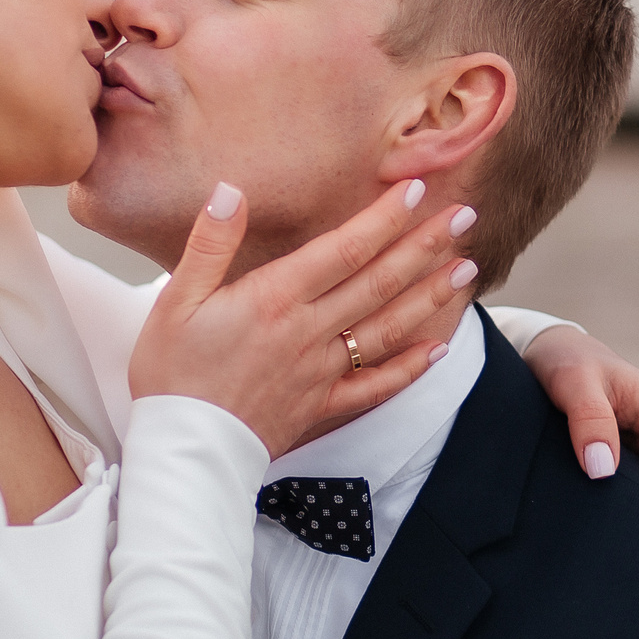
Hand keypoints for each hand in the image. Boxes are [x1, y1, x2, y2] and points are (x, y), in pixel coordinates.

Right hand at [130, 179, 482, 456]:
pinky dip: (410, 368)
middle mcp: (308, 331)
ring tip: (467, 271)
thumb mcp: (175, 300)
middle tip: (466, 218)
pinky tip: (439, 350)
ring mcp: (320, 371)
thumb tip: (231, 191)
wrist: (182, 450)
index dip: (384, 217)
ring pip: (388, 328)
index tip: (417, 189)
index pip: (343, 249)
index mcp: (274, 299)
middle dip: (425, 246)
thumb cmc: (171, 373)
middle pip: (379, 282)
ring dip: (431, 298)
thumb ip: (209, 244)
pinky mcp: (321, 405)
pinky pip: (376, 386)